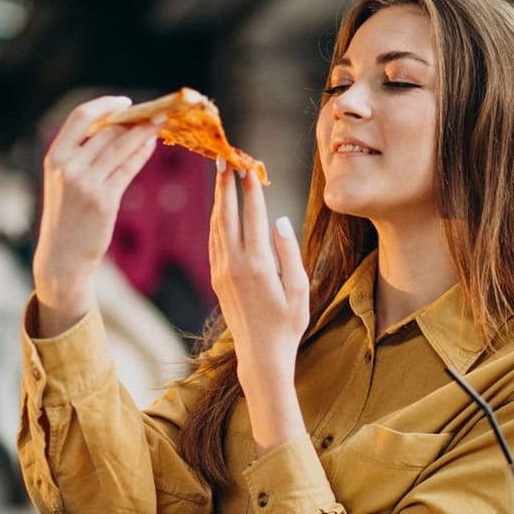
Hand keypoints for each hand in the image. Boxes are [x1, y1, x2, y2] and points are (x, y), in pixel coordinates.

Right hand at [32, 96, 158, 335]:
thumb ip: (82, 155)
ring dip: (144, 132)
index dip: (105, 105)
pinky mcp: (104, 200)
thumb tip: (118, 128)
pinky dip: (142, 154)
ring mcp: (86, 184)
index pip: (80, 117)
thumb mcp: (63, 181)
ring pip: (122, 146)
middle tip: (155, 111)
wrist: (62, 256)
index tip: (125, 102)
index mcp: (54, 157)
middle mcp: (68, 167)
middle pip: (108, 131)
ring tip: (161, 123)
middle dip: (134, 118)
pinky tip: (151, 145)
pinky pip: (128, 169)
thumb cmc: (66, 217)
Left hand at [209, 161, 310, 453]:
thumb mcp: (300, 290)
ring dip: (218, 199)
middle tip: (226, 158)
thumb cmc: (288, 325)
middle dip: (226, 185)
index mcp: (259, 265)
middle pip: (227, 215)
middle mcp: (236, 265)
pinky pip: (214, 242)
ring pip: (216, 226)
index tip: (249, 165)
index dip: (250, 189)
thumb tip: (281, 220)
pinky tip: (219, 209)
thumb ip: (290, 252)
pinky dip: (216, 221)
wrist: (260, 355)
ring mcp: (222, 272)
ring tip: (221, 175)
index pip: (253, 216)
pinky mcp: (217, 279)